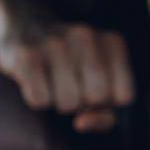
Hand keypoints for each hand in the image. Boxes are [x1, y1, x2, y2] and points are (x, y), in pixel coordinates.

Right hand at [0, 21, 135, 132]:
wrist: (25, 27)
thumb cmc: (71, 66)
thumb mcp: (99, 83)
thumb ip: (104, 115)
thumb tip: (82, 123)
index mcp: (112, 41)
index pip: (125, 96)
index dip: (108, 102)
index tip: (95, 88)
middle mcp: (86, 36)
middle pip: (96, 98)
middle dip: (83, 102)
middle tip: (72, 85)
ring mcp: (55, 43)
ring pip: (68, 103)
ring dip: (59, 102)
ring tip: (53, 80)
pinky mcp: (27, 54)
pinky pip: (40, 101)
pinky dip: (38, 99)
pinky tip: (36, 79)